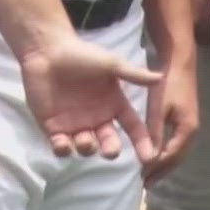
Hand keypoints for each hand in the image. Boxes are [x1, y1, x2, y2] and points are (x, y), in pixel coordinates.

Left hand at [17, 35, 159, 161]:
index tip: (149, 156)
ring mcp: (75, 125)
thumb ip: (134, 74)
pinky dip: (63, 150)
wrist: (48, 53)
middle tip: (110, 151)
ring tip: (85, 141)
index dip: (142, 141)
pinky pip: (61, 147)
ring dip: (87, 148)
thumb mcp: (111, 64)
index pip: (132, 126)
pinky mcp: (53, 128)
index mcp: (114, 105)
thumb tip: (161, 77)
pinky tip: (63, 143)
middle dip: (111, 149)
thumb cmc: (82, 56)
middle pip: (109, 142)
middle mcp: (98, 118)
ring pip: (86, 148)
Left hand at [140, 56, 199, 184]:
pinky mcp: (184, 120)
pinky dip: (166, 153)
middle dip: (162, 171)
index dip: (157, 168)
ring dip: (165, 165)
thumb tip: (150, 160)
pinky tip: (156, 156)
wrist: (180, 64)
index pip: (172, 156)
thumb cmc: (168, 85)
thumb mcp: (158, 109)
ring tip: (150, 176)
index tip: (142, 179)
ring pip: (178, 152)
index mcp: (187, 129)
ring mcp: (190, 126)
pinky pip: (176, 144)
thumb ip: (155, 134)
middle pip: (177, 158)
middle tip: (146, 185)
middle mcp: (192, 131)